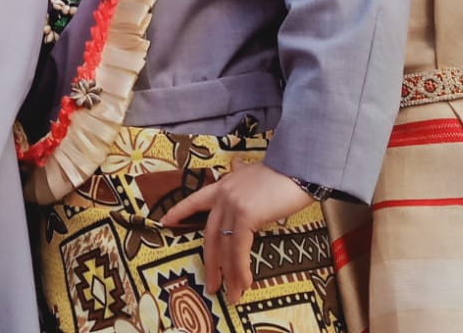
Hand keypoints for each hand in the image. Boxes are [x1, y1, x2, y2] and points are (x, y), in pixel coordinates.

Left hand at [160, 160, 312, 298]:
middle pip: (210, 235)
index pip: (196, 199)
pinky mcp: (245, 215)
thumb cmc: (283, 172)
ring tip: (233, 295)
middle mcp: (224, 195)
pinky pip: (239, 249)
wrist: (298, 167)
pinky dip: (240, 269)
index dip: (180, 211)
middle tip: (211, 286)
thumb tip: (238, 167)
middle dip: (211, 264)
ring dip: (229, 275)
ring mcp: (232, 205)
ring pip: (225, 247)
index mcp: (224, 185)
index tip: (164, 221)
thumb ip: (243, 175)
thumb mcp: (255, 172)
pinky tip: (245, 282)